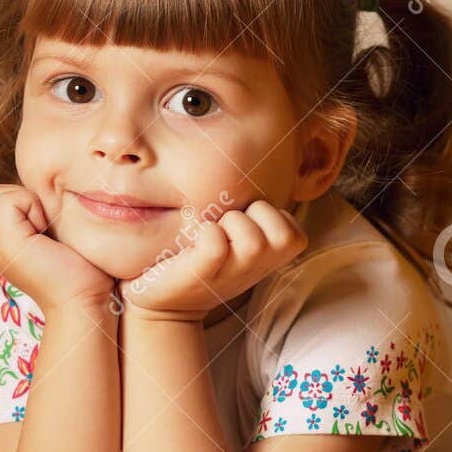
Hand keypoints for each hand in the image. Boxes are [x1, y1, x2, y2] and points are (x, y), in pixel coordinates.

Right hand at [0, 184, 114, 313]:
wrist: (84, 302)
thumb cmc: (85, 274)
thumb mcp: (59, 238)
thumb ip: (43, 219)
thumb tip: (48, 192)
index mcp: (6, 244)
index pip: (0, 198)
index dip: (26, 202)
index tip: (49, 228)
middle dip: (24, 200)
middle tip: (47, 229)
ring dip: (30, 204)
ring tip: (47, 234)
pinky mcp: (6, 242)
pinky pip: (9, 198)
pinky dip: (32, 207)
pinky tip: (46, 235)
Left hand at [119, 200, 307, 320]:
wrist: (165, 298)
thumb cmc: (205, 256)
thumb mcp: (240, 235)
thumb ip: (256, 210)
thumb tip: (264, 154)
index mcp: (277, 255)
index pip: (286, 217)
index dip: (259, 215)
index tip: (239, 235)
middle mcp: (264, 265)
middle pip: (267, 213)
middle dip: (242, 214)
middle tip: (222, 235)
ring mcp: (237, 271)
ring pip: (243, 225)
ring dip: (221, 225)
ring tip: (207, 241)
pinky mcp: (207, 271)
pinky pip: (212, 236)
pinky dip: (200, 232)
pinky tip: (191, 247)